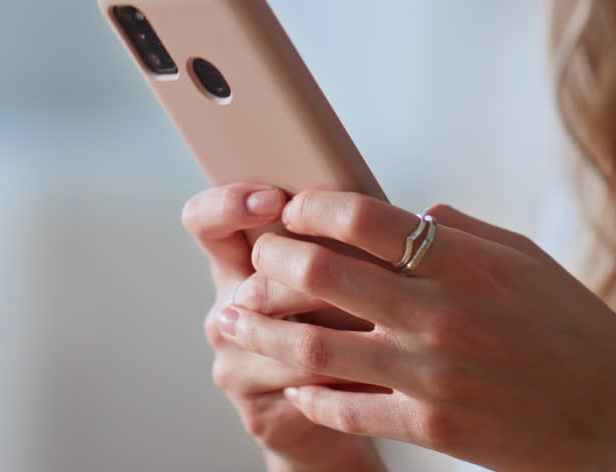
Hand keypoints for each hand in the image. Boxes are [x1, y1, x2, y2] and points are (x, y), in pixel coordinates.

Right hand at [182, 184, 385, 471]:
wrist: (342, 416)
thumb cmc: (346, 327)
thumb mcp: (341, 274)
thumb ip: (346, 239)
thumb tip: (411, 209)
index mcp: (236, 267)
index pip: (204, 222)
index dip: (229, 206)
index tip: (275, 201)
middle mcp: (224, 315)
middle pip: (256, 285)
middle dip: (317, 280)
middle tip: (369, 275)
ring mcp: (234, 367)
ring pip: (294, 341)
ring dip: (349, 332)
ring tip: (392, 324)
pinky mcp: (258, 414)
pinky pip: (310, 389)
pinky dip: (354, 378)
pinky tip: (385, 373)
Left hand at [216, 190, 615, 470]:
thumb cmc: (580, 335)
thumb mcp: (529, 262)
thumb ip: (463, 232)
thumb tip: (411, 213)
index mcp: (466, 261)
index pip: (365, 217)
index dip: (313, 206)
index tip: (292, 206)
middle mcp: (441, 311)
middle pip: (324, 272)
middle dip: (273, 258)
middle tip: (255, 255)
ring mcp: (432, 372)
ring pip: (316, 345)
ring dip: (263, 329)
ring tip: (233, 319)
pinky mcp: (431, 424)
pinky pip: (346, 407)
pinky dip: (310, 394)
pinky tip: (293, 384)